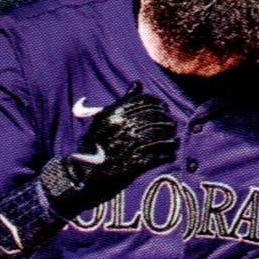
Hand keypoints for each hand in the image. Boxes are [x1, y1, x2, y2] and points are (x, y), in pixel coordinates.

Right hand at [41, 82, 177, 212]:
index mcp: (115, 114)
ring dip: (170, 138)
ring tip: (173, 141)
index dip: (159, 104)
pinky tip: (171, 153)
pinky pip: (160, 156)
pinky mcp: (135, 164)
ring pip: (161, 136)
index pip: (146, 101)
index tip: (164, 109)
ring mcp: (130, 146)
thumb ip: (123, 101)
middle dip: (167, 121)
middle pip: (156, 118)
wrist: (85, 175)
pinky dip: (169, 153)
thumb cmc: (93, 145)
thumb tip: (138, 83)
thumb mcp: (103, 118)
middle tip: (172, 125)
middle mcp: (123, 127)